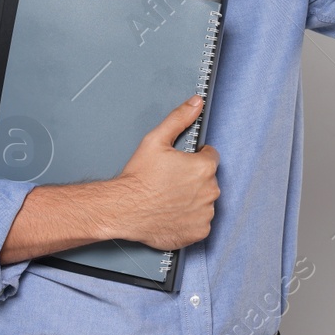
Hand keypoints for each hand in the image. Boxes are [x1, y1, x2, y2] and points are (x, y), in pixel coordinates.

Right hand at [112, 97, 219, 250]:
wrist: (124, 209)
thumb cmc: (138, 178)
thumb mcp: (155, 140)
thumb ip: (179, 119)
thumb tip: (196, 103)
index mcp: (203, 167)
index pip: (211, 157)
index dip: (195, 158)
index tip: (181, 164)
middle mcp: (209, 191)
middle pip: (208, 180)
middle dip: (194, 179)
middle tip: (171, 181)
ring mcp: (205, 213)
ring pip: (205, 201)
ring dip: (193, 199)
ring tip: (170, 198)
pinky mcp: (199, 231)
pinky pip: (201, 222)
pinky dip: (191, 219)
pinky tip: (173, 213)